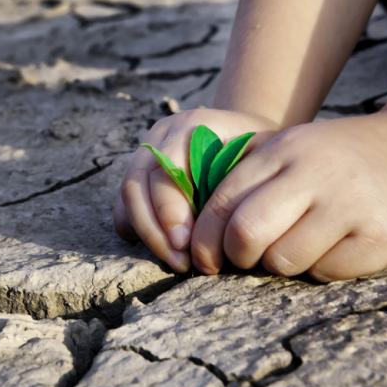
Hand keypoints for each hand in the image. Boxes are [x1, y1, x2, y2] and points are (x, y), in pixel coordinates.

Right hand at [113, 108, 278, 271]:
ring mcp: (146, 152)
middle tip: (179, 260)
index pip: (165, 166)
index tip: (186, 242)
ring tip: (175, 260)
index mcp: (192, 125)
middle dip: (154, 227)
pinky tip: (161, 249)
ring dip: (147, 233)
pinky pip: (123, 204)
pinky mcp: (139, 173)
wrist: (248, 136)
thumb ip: (244, 178)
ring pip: (127, 195)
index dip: (169, 207)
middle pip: (138, 183)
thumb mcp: (263, 155)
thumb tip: (228, 226)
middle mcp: (161, 135)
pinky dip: (136, 229)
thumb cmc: (258, 152)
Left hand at [191, 109, 386, 279]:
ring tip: (299, 246)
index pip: (223, 201)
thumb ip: (248, 173)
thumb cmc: (340, 158)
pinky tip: (337, 246)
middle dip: (234, 257)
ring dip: (281, 264)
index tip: (202, 258)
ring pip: (283, 259)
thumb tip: (194, 223)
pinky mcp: (380, 233)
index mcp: (282, 149)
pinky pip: (326, 271)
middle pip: (246, 232)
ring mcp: (347, 202)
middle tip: (243, 261)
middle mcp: (312, 172)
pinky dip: (321, 268)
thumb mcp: (293, 147)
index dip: (204, 238)